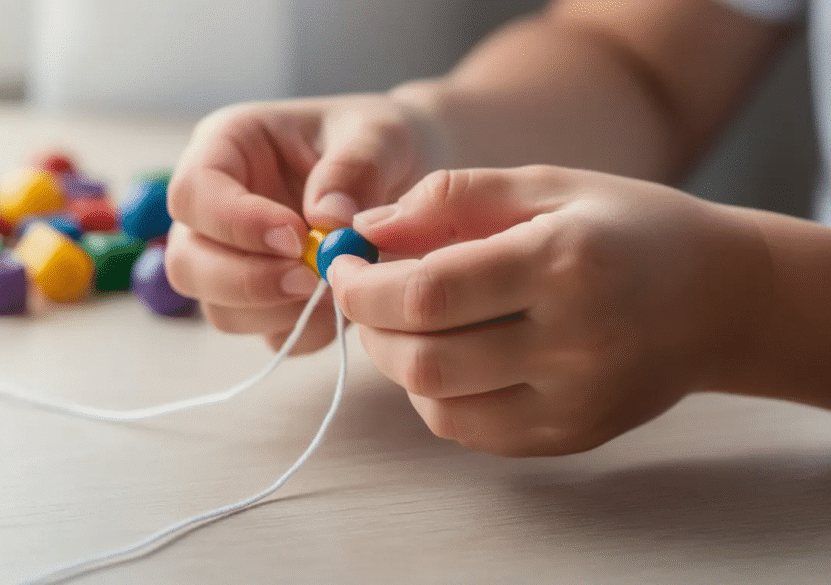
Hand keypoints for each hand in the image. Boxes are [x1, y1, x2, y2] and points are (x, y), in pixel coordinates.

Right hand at [165, 93, 444, 353]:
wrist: (407, 182)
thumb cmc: (379, 143)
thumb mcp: (380, 135)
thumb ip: (356, 167)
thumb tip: (328, 218)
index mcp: (226, 147)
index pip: (194, 192)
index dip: (234, 223)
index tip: (296, 237)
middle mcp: (215, 208)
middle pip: (186, 262)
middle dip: (246, 281)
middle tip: (311, 280)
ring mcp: (232, 260)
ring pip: (219, 308)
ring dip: (278, 311)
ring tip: (337, 285)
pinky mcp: (263, 301)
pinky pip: (266, 333)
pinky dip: (305, 329)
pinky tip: (344, 302)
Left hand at [327, 166, 768, 455]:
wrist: (718, 299)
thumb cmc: (627, 228)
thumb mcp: (545, 185)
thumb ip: (451, 198)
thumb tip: (367, 227)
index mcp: (563, 263)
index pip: (428, 294)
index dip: (362, 286)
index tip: (341, 264)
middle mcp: (572, 343)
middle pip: (424, 360)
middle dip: (370, 327)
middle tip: (365, 295)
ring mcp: (574, 401)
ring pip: (438, 405)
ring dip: (399, 362)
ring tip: (412, 322)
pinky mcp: (571, 437)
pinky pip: (470, 431)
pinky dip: (437, 395)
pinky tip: (454, 355)